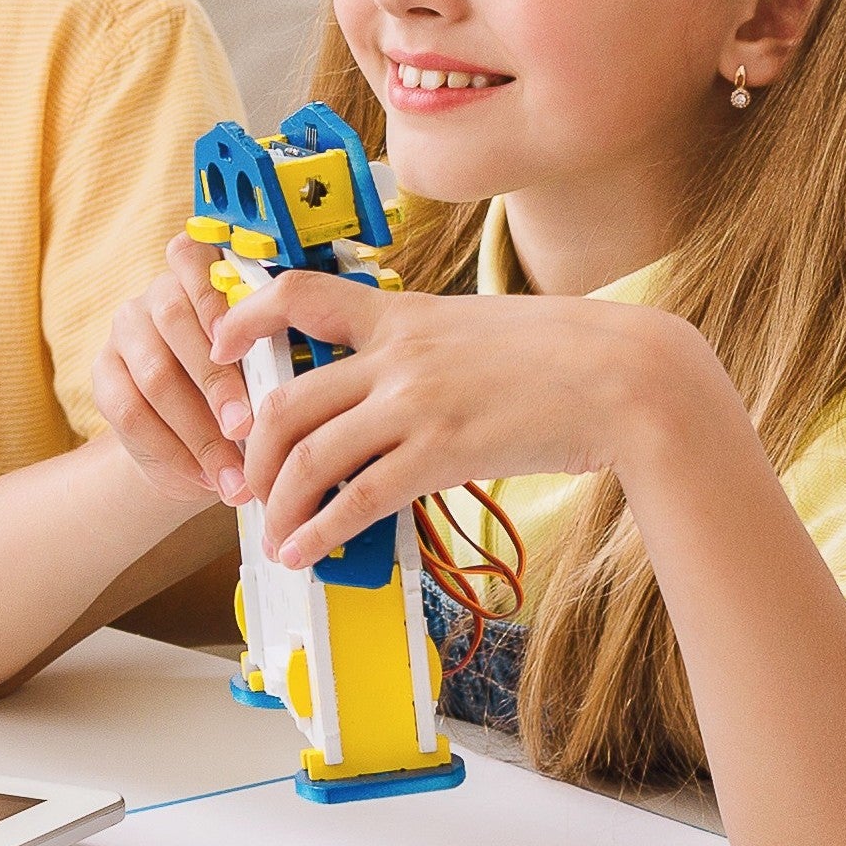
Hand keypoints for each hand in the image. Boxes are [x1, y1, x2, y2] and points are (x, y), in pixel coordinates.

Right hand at [93, 234, 246, 504]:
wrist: (192, 448)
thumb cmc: (245, 394)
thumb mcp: (263, 370)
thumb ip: (268, 358)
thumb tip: (293, 383)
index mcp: (201, 275)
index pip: (192, 257)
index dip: (214, 296)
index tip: (241, 340)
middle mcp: (157, 295)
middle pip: (174, 320)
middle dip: (215, 380)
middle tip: (246, 429)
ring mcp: (124, 333)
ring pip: (154, 374)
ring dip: (199, 430)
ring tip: (235, 473)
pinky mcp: (102, 376)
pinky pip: (130, 412)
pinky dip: (174, 450)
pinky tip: (205, 477)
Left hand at [213, 272, 708, 568]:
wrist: (624, 376)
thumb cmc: (565, 352)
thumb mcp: (480, 325)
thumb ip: (426, 345)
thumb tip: (392, 378)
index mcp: (403, 313)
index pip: (299, 294)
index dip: (245, 318)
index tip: (221, 346)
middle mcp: (397, 354)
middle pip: (287, 400)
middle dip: (255, 451)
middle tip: (251, 483)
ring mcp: (416, 404)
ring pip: (311, 456)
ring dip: (281, 504)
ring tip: (277, 535)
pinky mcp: (441, 453)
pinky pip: (358, 498)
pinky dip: (321, 531)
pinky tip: (309, 551)